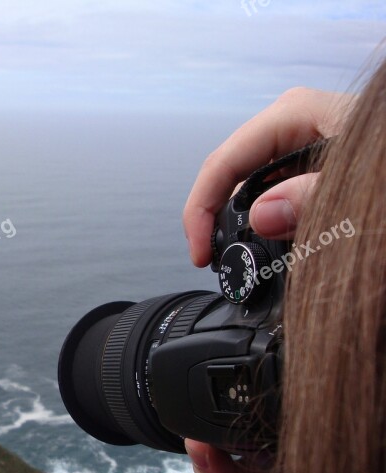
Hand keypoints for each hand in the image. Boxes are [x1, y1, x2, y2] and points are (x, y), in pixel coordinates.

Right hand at [183, 87, 355, 266]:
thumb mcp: (362, 186)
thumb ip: (316, 197)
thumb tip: (262, 216)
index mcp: (296, 116)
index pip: (223, 163)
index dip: (202, 211)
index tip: (203, 255)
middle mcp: (294, 128)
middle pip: (233, 177)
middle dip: (221, 221)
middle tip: (221, 264)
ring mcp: (304, 148)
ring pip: (255, 191)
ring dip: (246, 228)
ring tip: (247, 262)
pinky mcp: (316, 169)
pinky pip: (279, 198)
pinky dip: (273, 226)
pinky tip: (277, 247)